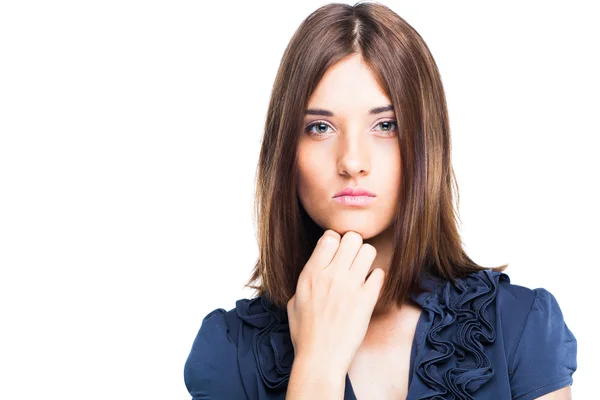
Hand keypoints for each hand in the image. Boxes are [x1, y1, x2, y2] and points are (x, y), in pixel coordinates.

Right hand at [286, 229, 384, 373]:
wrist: (320, 359)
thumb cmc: (305, 333)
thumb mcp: (294, 300)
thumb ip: (307, 279)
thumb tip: (316, 268)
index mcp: (311, 273)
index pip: (330, 237)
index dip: (335, 242)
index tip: (336, 254)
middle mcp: (331, 275)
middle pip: (352, 238)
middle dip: (354, 246)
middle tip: (352, 260)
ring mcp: (350, 287)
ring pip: (369, 250)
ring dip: (366, 259)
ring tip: (362, 272)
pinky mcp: (366, 300)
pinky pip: (379, 274)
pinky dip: (375, 279)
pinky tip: (368, 289)